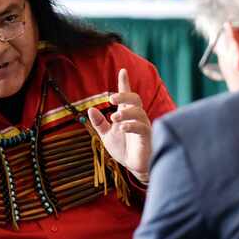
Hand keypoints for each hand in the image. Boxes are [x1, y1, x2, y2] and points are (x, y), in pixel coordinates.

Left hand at [88, 68, 151, 182]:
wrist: (134, 167)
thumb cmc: (123, 150)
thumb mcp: (106, 136)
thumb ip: (99, 123)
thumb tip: (90, 110)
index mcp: (127, 115)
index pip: (127, 96)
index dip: (124, 83)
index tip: (122, 71)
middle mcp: (137, 117)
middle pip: (135, 99)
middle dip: (124, 95)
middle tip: (111, 99)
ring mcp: (143, 126)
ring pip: (139, 112)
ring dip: (126, 112)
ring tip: (114, 118)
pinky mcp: (148, 137)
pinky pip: (142, 127)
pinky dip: (131, 125)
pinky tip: (122, 127)